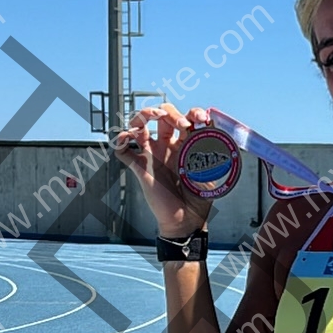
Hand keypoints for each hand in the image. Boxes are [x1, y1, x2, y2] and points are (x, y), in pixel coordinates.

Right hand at [113, 103, 213, 236]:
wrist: (187, 220)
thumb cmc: (199, 198)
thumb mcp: (212, 170)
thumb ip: (212, 149)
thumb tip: (213, 125)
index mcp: (185, 145)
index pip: (185, 118)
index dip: (191, 113)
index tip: (200, 119)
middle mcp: (167, 147)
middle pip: (161, 116)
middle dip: (170, 113)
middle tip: (182, 124)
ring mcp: (152, 155)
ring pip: (139, 126)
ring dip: (142, 115)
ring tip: (151, 117)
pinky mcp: (140, 168)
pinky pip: (123, 152)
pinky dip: (119, 141)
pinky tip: (124, 138)